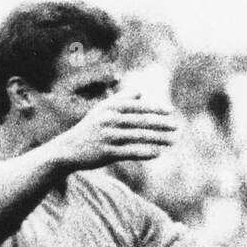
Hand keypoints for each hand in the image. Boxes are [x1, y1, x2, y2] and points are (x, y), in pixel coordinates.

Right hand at [53, 96, 177, 171]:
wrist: (69, 149)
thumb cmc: (91, 129)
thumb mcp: (103, 110)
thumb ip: (122, 100)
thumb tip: (140, 92)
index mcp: (110, 107)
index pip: (137, 106)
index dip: (155, 108)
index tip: (171, 111)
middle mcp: (109, 119)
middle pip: (140, 120)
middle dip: (161, 123)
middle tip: (177, 126)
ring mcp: (108, 136)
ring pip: (138, 136)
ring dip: (158, 138)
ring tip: (173, 141)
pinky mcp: (107, 152)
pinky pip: (130, 152)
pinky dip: (144, 152)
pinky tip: (158, 153)